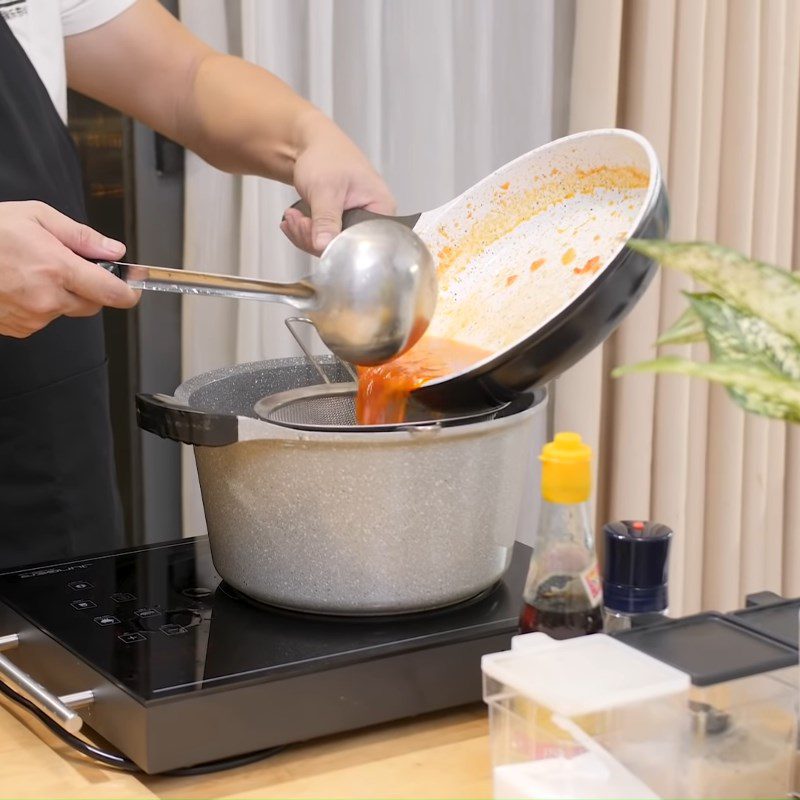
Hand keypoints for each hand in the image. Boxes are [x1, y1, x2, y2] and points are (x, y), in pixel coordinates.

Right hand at [0, 201, 139, 337]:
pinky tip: (18, 285)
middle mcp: (47, 298)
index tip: (134, 288)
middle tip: (66, 265)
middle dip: (90, 287)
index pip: (112, 292)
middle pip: (93, 304)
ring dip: (60, 294)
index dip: (129, 292)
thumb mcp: (37, 217)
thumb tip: (114, 251)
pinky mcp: (19, 329)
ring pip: (67, 311)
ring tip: (31, 270)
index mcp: (56, 268)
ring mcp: (32, 317)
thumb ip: (81, 236)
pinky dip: (40, 304)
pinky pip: (44, 319)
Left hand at [281, 112, 394, 254]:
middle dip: (315, 238)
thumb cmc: (326, 155)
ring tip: (293, 217)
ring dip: (306, 235)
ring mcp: (356, 222)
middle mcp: (373, 218)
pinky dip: (305, 233)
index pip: (364, 242)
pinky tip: (294, 221)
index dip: (336, 243)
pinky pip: (324, 239)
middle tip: (297, 222)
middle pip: (345, 246)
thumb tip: (325, 246)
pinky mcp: (341, 224)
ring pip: (331, 245)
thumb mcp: (325, 189)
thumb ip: (326, 220)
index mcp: (382, 208)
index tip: (312, 231)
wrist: (308, 145)